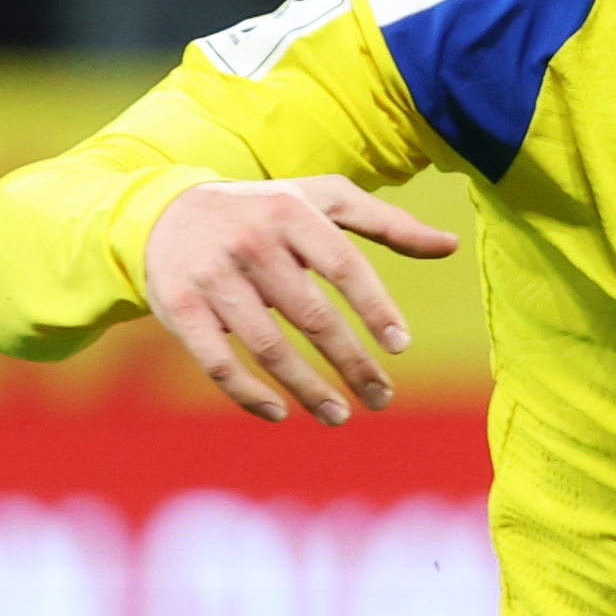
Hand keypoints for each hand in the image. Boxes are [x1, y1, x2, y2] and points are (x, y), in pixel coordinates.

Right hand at [142, 175, 458, 424]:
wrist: (164, 212)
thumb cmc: (266, 210)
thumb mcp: (322, 200)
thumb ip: (387, 222)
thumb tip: (451, 245)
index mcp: (292, 213)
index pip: (344, 265)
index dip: (375, 307)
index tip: (400, 346)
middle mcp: (251, 243)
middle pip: (312, 315)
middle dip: (351, 363)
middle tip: (381, 397)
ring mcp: (212, 277)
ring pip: (268, 347)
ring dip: (307, 389)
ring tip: (339, 415)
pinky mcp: (178, 308)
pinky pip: (217, 362)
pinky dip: (248, 394)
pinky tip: (279, 413)